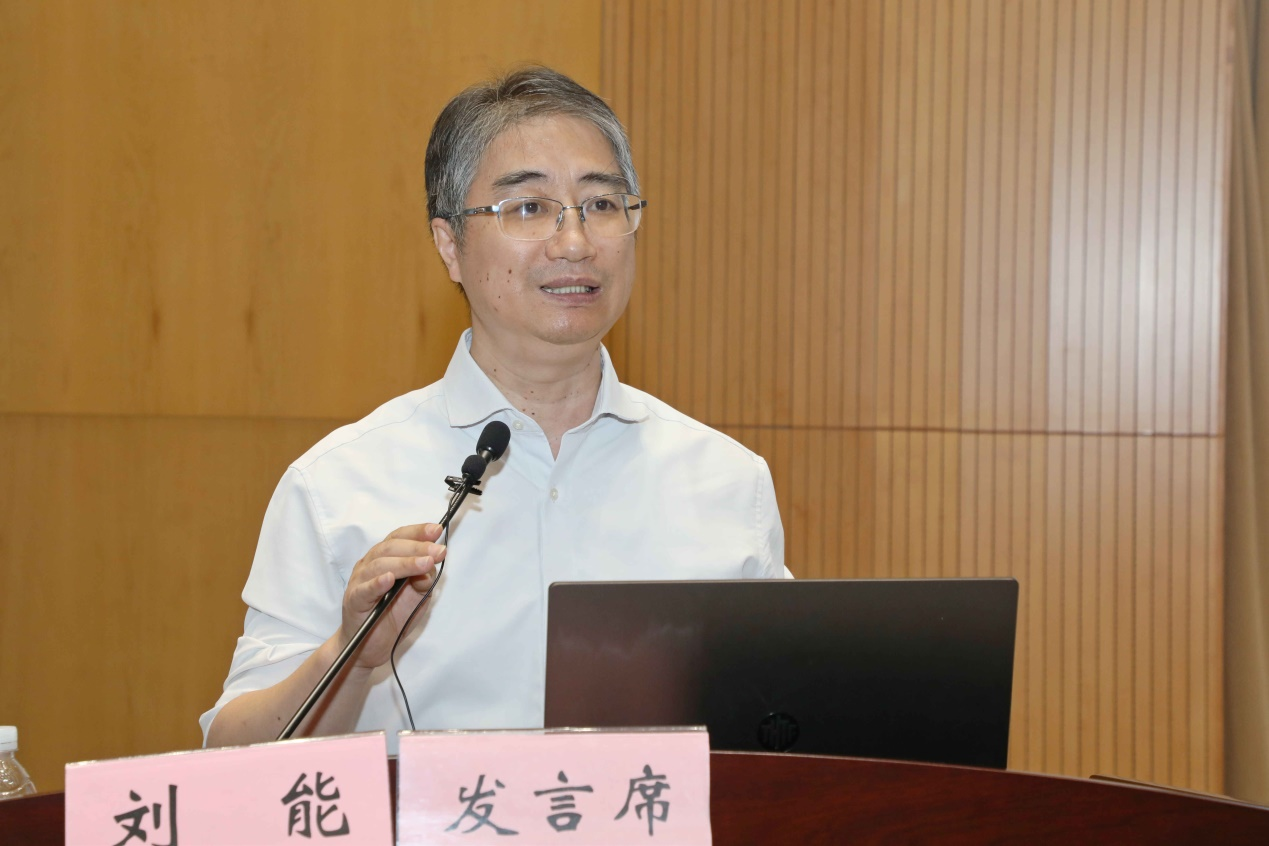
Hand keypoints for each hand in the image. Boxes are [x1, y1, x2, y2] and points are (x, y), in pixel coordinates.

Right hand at [340, 523, 446, 668]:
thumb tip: (431, 566)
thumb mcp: (417, 596)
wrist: (369, 646)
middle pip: (391, 548)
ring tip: (425, 563)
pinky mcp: (353, 601)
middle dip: (417, 547)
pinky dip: (377, 583)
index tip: (437, 530)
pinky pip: (365, 590)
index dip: (418, 532)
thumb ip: (424, 580)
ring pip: (380, 565)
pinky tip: (390, 579)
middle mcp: (369, 564)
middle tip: (438, 551)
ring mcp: (359, 581)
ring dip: (405, 563)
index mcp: (384, 558)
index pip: (399, 537)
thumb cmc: (392, 615)